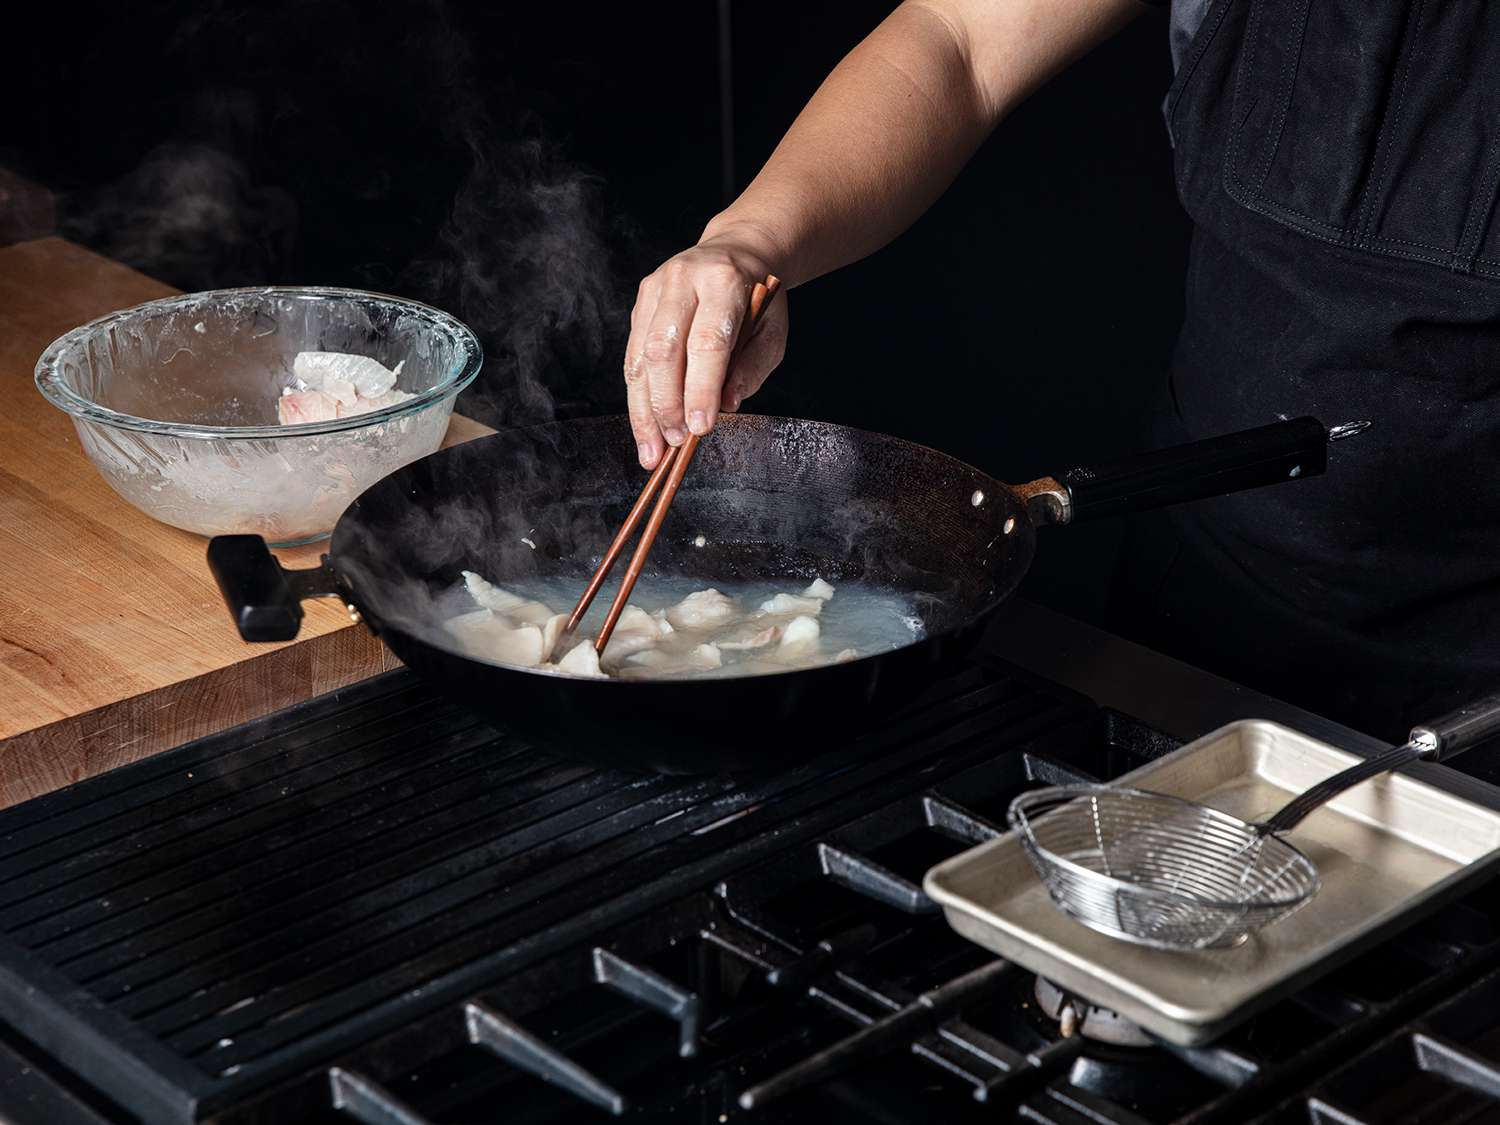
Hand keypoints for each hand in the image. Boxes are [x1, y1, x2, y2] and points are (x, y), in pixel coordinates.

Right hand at [623, 236, 788, 467]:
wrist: (735, 253)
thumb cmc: (757, 300)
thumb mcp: (772, 333)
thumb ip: (751, 369)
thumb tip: (725, 405)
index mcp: (724, 281)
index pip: (708, 341)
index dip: (701, 389)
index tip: (700, 428)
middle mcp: (682, 280)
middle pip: (664, 349)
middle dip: (667, 403)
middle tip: (676, 442)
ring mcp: (655, 290)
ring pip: (640, 356)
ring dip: (644, 409)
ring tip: (652, 449)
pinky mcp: (639, 303)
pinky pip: (632, 357)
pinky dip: (638, 397)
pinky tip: (645, 428)